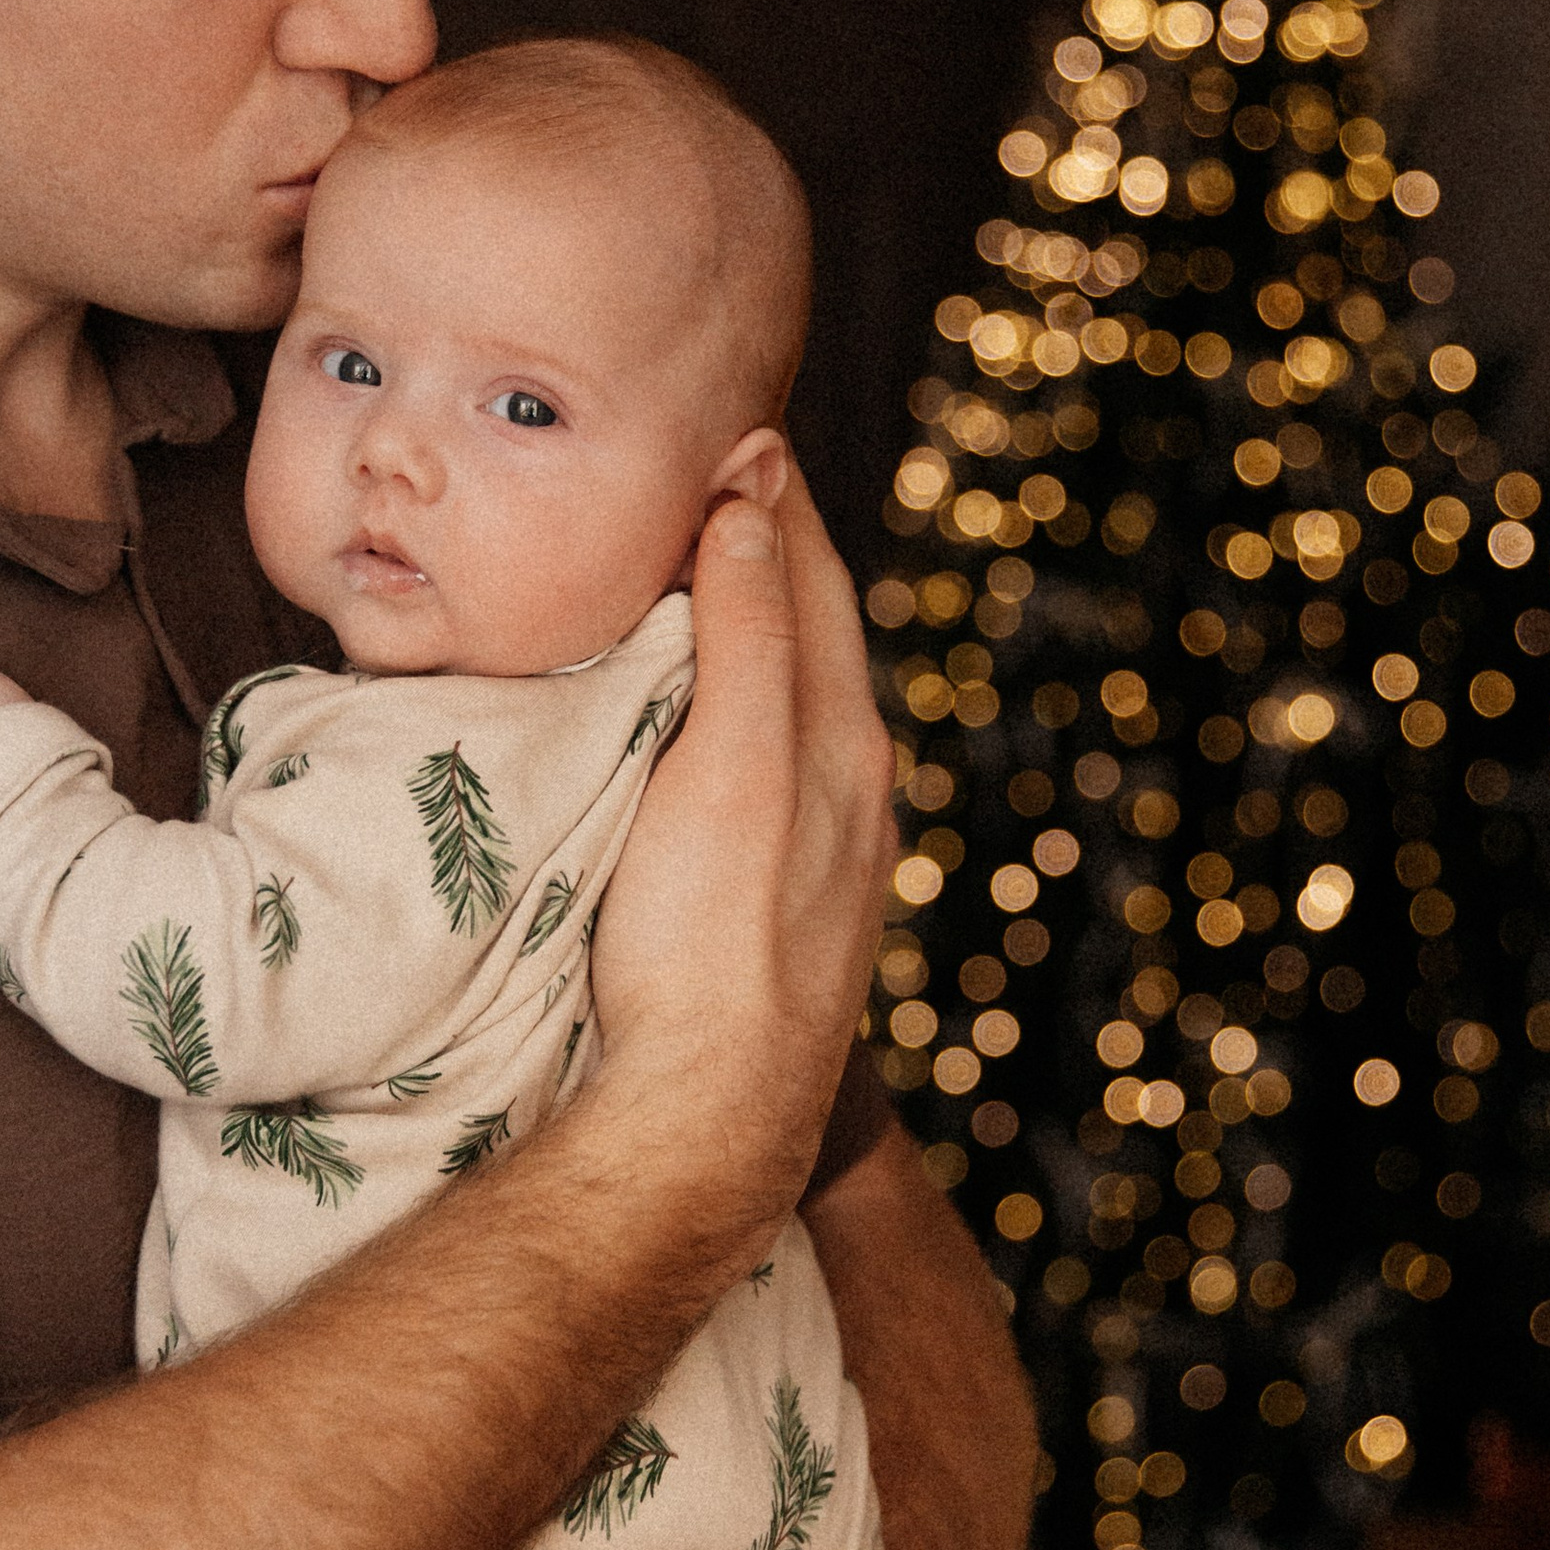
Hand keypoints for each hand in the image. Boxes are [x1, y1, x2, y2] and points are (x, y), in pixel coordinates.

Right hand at [589, 467, 894, 1217]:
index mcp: (844, 740)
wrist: (708, 1124)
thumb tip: (750, 497)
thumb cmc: (708, 946)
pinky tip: (700, 727)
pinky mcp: (782, 905)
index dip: (766, 495)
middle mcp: (853, 789)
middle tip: (709, 474)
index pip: (811, 576)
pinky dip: (738, 710)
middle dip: (766, 549)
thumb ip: (747, 634)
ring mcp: (823, 852)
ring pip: (796, 705)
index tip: (725, 425)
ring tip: (697, 577)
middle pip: (814, 632)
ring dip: (753, 631)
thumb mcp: (732, 769)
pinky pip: (770, 769)